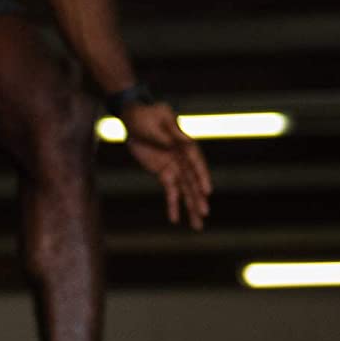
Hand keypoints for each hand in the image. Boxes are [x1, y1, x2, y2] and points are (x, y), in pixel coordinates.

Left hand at [123, 101, 211, 229]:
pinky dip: (172, 205)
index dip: (201, 176)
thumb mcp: (159, 117)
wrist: (133, 118)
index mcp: (185, 144)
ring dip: (190, 206)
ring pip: (185, 190)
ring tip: (198, 225)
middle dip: (198, 197)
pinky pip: (170, 191)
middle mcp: (183, 159)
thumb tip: (184, 141)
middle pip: (192, 180)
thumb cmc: (147, 114)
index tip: (206, 191)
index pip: (196, 162)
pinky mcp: (164, 173)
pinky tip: (175, 219)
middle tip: (204, 213)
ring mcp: (175, 167)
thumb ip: (169, 131)